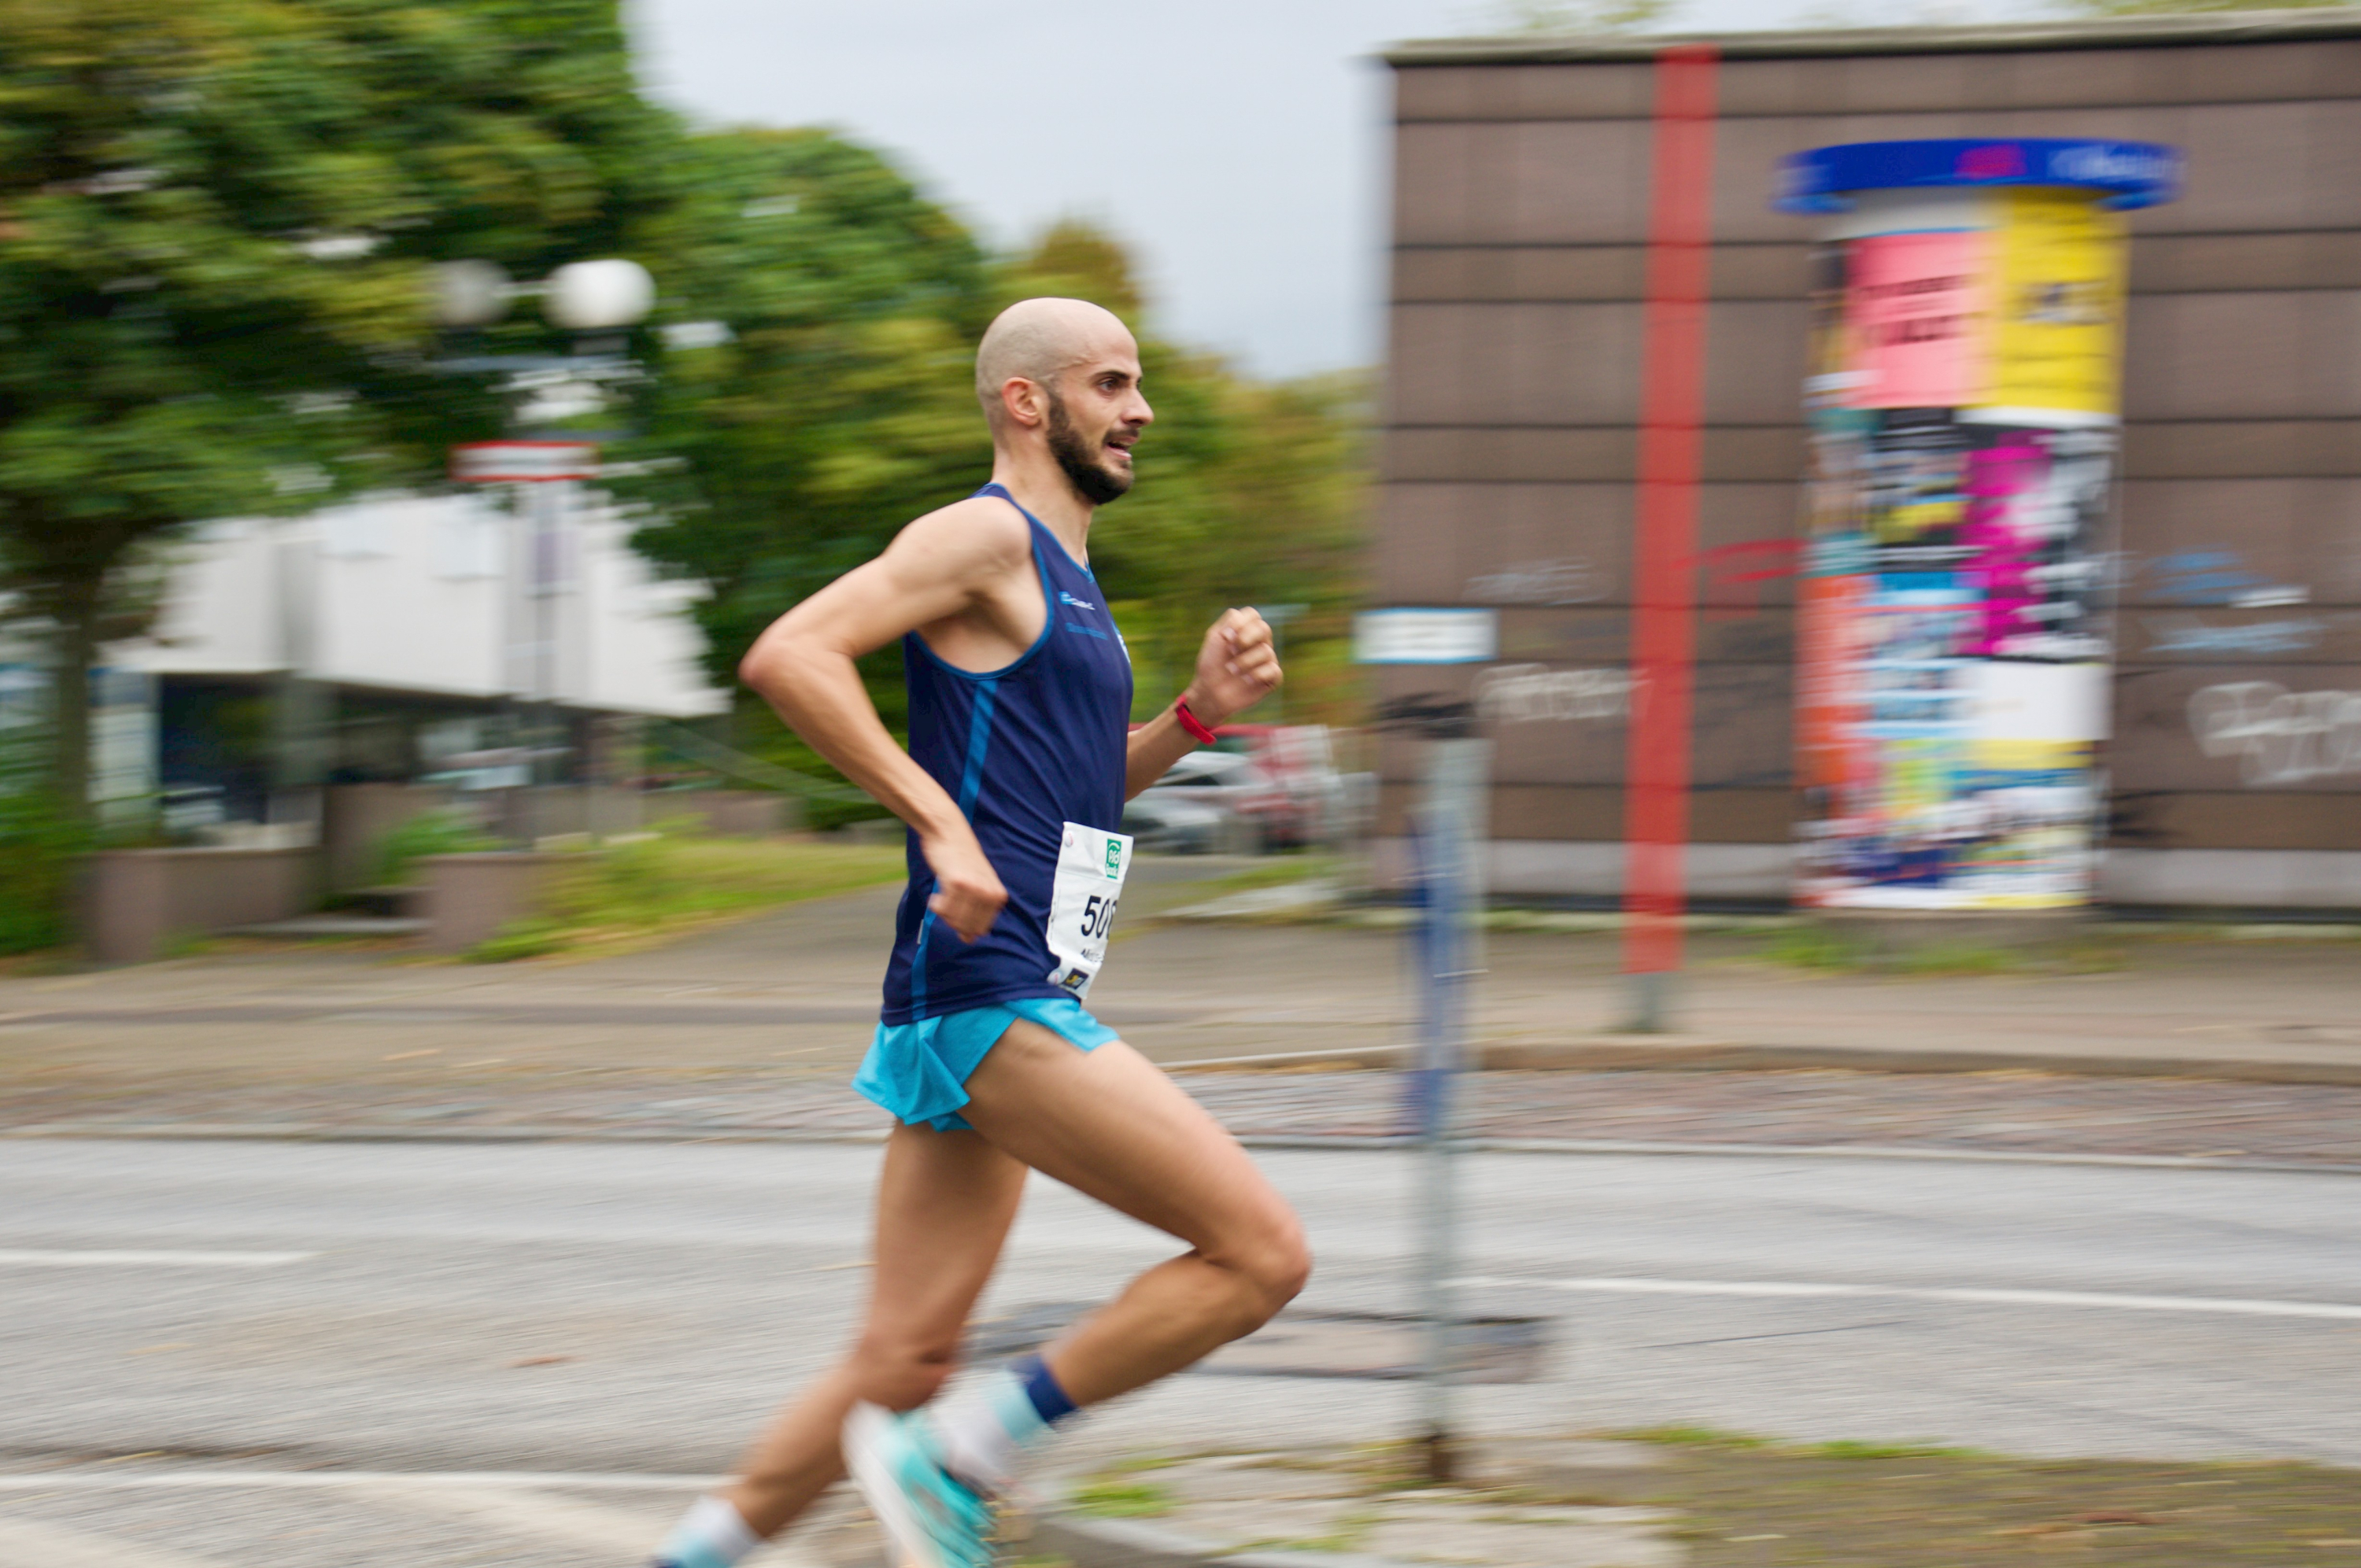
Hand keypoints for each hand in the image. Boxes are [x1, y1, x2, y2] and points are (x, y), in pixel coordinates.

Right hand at [920, 826, 1006, 942]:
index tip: (955, 914)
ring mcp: (974, 889)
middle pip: (968, 927)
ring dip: (944, 914)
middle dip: (953, 922)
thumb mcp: (978, 884)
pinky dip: (936, 907)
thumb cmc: (961, 858)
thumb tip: (969, 939)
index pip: (981, 929)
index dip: (965, 927)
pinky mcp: (956, 883)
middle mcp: (989, 894)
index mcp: (998, 896)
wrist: (948, 832)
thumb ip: (976, 912)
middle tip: (946, 906)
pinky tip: (936, 897)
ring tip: (941, 899)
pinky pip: (944, 910)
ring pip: (955, 921)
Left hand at [1185, 607, 1282, 726]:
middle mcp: (1260, 642)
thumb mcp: (1214, 638)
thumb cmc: (1211, 664)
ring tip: (1232, 671)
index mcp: (1246, 630)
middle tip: (1231, 650)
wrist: (1209, 692)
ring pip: (1266, 651)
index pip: (1253, 615)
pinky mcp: (1273, 678)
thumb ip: (1229, 622)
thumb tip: (1244, 625)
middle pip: (1264, 628)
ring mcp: (1268, 660)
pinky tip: (1246, 680)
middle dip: (1245, 639)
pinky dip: (1256, 675)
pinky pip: (1273, 670)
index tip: (1226, 637)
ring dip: (1244, 661)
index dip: (1240, 624)